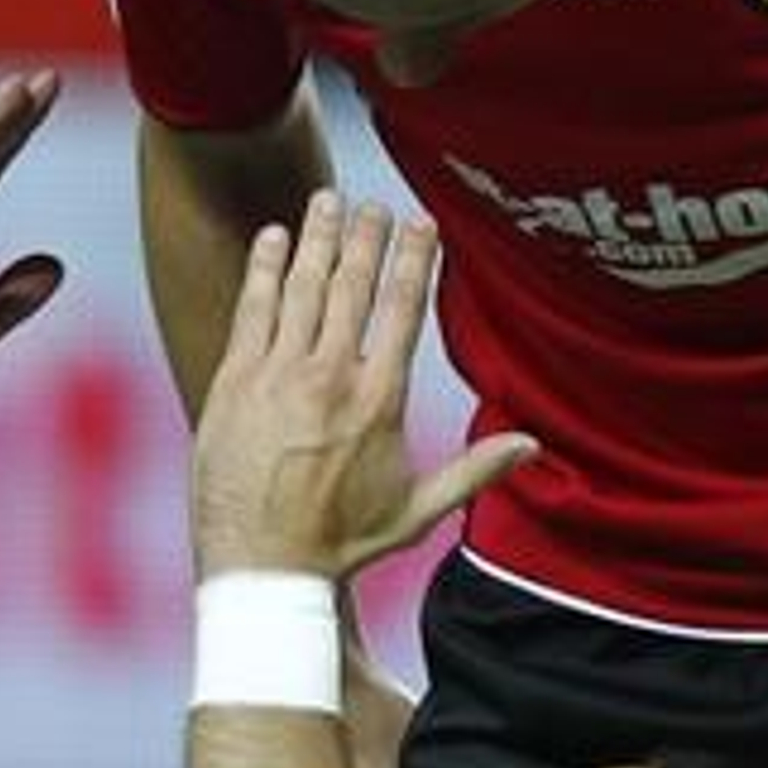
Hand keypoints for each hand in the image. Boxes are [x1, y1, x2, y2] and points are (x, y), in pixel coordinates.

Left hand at [193, 191, 536, 578]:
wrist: (264, 566)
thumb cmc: (341, 543)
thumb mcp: (418, 511)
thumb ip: (475, 471)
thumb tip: (533, 446)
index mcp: (378, 400)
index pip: (402, 310)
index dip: (413, 259)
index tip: (420, 223)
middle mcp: (329, 378)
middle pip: (351, 287)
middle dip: (365, 236)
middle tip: (373, 202)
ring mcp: (277, 376)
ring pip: (301, 288)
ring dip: (316, 239)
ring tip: (327, 201)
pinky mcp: (235, 383)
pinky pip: (251, 311)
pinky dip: (262, 270)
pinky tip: (272, 239)